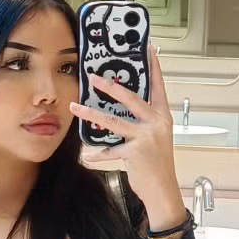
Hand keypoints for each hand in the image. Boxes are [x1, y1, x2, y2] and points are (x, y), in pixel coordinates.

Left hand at [70, 45, 186, 233]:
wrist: (163, 190)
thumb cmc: (158, 163)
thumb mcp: (156, 136)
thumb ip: (144, 120)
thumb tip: (123, 107)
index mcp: (162, 115)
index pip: (158, 85)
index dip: (153, 66)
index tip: (148, 49)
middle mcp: (156, 122)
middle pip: (130, 98)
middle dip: (110, 86)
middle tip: (93, 76)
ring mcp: (145, 137)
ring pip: (113, 121)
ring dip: (91, 114)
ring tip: (75, 108)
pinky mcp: (134, 152)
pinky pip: (110, 150)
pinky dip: (98, 154)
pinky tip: (88, 155)